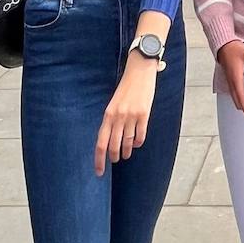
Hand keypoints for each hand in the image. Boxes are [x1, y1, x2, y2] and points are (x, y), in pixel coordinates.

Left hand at [95, 55, 158, 173]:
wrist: (140, 70)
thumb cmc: (126, 86)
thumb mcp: (114, 103)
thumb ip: (112, 119)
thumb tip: (110, 139)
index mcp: (108, 114)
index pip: (101, 143)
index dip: (99, 160)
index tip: (99, 172)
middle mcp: (118, 117)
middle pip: (114, 146)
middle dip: (114, 157)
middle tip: (115, 160)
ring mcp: (132, 116)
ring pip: (128, 143)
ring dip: (126, 151)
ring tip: (126, 154)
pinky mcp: (144, 114)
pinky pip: (140, 136)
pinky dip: (138, 142)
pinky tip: (136, 143)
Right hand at [217, 40, 243, 122]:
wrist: (222, 45)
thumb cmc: (234, 49)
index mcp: (236, 78)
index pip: (242, 97)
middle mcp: (232, 81)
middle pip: (237, 100)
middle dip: (243, 109)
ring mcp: (229, 81)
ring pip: (234, 97)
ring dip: (240, 104)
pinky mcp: (229, 79)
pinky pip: (233, 92)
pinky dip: (238, 98)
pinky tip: (243, 98)